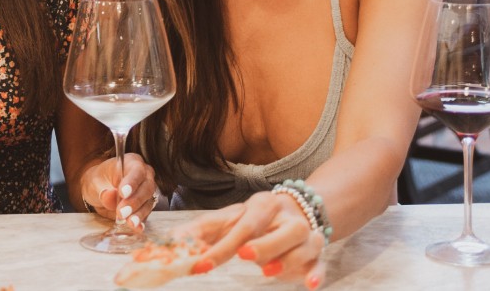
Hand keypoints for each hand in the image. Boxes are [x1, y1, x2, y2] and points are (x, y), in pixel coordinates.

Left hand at [77, 152, 159, 229]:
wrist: (99, 189)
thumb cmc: (99, 180)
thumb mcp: (95, 182)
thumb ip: (102, 189)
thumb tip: (109, 195)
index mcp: (132, 163)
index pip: (137, 171)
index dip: (132, 182)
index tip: (123, 193)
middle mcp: (144, 175)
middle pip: (146, 187)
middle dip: (134, 201)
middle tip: (122, 212)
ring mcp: (146, 191)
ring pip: (148, 202)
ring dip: (139, 214)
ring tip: (130, 223)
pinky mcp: (145, 206)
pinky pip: (146, 213)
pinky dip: (141, 221)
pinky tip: (137, 228)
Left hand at [176, 189, 326, 286]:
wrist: (298, 208)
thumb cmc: (255, 219)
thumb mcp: (229, 219)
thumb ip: (203, 230)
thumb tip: (170, 242)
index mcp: (262, 206)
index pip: (243, 226)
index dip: (221, 247)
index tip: (201, 266)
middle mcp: (288, 219)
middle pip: (283, 231)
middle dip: (264, 244)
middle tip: (243, 255)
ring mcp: (306, 236)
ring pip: (305, 246)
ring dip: (288, 260)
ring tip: (267, 271)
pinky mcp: (316, 255)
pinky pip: (320, 263)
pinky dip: (317, 273)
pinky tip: (310, 284)